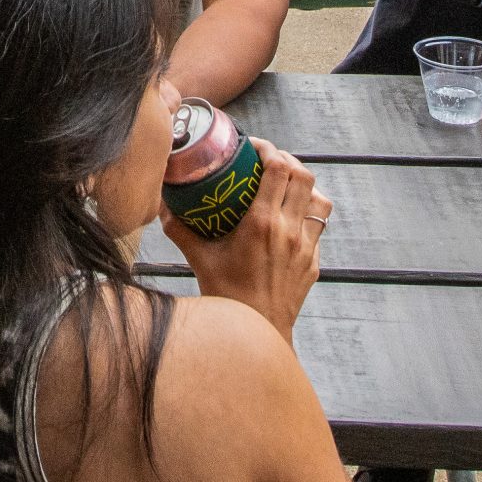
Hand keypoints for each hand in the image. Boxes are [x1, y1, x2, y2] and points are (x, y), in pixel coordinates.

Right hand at [164, 139, 326, 341]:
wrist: (258, 333)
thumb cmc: (227, 298)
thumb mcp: (199, 259)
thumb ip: (179, 229)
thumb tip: (162, 205)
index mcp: (263, 223)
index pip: (279, 168)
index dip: (269, 149)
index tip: (253, 148)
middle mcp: (290, 230)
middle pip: (304, 175)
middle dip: (287, 160)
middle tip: (267, 161)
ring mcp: (306, 247)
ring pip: (319, 198)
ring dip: (304, 185)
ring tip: (285, 185)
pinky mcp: (314, 262)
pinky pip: (318, 225)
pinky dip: (306, 212)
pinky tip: (288, 219)